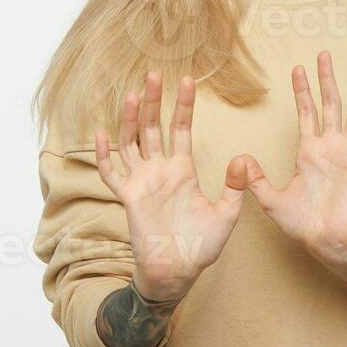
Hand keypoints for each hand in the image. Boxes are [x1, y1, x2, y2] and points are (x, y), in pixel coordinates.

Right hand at [95, 72, 255, 302]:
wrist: (179, 271)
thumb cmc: (201, 245)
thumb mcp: (227, 213)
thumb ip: (236, 187)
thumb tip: (245, 158)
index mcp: (182, 169)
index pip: (181, 128)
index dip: (183, 105)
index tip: (187, 80)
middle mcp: (160, 170)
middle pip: (153, 127)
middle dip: (153, 101)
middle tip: (154, 74)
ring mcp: (142, 182)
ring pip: (131, 143)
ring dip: (129, 119)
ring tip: (131, 94)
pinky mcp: (128, 198)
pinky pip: (112, 173)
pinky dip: (104, 154)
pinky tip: (101, 133)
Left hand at [244, 51, 346, 269]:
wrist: (325, 241)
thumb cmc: (302, 223)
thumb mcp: (271, 199)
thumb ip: (256, 179)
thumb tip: (239, 159)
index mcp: (309, 152)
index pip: (307, 112)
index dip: (303, 91)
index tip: (298, 68)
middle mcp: (329, 147)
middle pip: (330, 104)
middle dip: (327, 79)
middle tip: (324, 54)